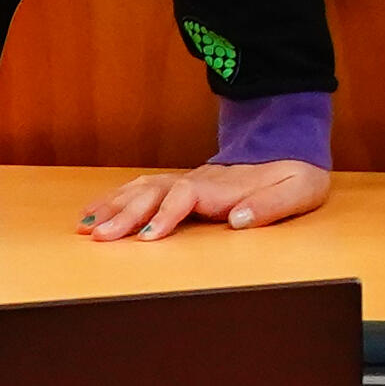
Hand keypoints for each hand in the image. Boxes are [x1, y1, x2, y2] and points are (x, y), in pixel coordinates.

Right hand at [78, 159, 330, 242]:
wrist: (290, 148)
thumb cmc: (297, 175)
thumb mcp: (299, 190)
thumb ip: (270, 205)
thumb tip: (237, 219)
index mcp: (224, 186)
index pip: (185, 196)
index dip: (165, 215)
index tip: (146, 236)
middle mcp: (199, 180)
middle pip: (153, 192)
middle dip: (124, 214)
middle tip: (99, 237)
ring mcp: (187, 180)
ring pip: (141, 188)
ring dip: (113, 206)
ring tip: (86, 226)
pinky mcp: (181, 185)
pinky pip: (141, 189)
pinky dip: (115, 199)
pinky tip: (95, 213)